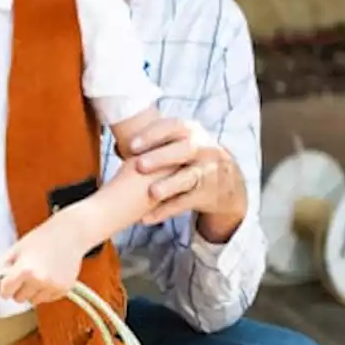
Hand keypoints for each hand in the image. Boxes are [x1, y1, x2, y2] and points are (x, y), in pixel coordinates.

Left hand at [0, 223, 87, 304]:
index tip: (9, 279)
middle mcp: (39, 280)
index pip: (5, 292)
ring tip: (39, 272)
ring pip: (33, 301)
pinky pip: (47, 299)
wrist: (70, 233)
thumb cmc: (41, 239)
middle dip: (18, 288)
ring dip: (32, 291)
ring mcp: (53, 286)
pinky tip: (50, 275)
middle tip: (26, 272)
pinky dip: (45, 291)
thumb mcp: (16, 249)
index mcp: (24, 269)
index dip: (4, 286)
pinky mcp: (64, 290)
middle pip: (18, 299)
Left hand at [128, 117, 247, 236]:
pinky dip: (166, 210)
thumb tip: (117, 145)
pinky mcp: (207, 193)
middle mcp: (203, 149)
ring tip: (152, 193)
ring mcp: (208, 171)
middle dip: (161, 157)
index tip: (131, 145)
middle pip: (184, 150)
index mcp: (192, 132)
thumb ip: (155, 142)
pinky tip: (147, 218)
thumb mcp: (180, 142)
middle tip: (139, 165)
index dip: (153, 135)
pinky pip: (186, 202)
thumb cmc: (190, 158)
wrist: (227, 182)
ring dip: (169, 185)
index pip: (173, 127)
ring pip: (189, 178)